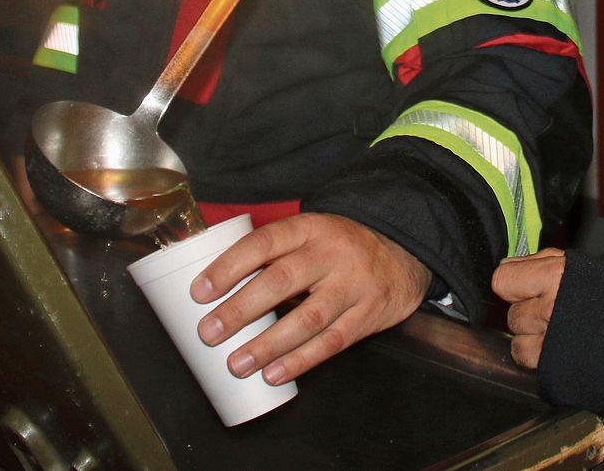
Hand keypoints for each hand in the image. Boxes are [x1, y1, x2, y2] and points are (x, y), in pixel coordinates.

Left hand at [192, 213, 429, 384]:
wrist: (404, 251)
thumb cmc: (342, 246)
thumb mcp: (311, 234)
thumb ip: (273, 252)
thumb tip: (215, 280)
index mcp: (310, 229)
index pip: (264, 243)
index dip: (230, 267)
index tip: (200, 291)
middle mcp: (332, 254)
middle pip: (282, 281)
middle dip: (241, 310)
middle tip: (209, 332)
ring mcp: (353, 285)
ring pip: (307, 318)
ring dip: (268, 344)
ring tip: (238, 363)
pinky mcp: (368, 315)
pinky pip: (331, 341)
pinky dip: (301, 360)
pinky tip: (275, 374)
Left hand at [492, 247, 566, 369]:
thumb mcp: (579, 266)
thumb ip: (540, 262)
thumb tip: (508, 265)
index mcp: (556, 276)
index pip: (503, 280)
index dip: (514, 285)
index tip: (524, 289)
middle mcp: (550, 307)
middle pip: (512, 312)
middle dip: (527, 313)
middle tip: (552, 313)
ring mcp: (550, 338)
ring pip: (516, 336)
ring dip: (531, 336)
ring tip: (556, 332)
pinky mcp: (553, 362)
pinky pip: (524, 356)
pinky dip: (535, 355)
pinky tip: (554, 348)